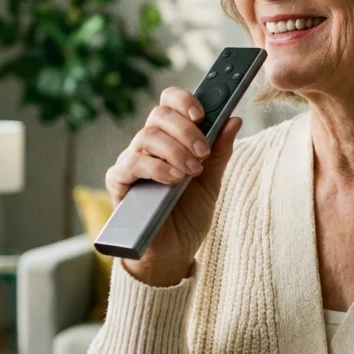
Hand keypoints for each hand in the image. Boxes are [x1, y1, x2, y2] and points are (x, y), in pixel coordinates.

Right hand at [104, 87, 242, 286]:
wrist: (174, 252)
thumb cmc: (189, 215)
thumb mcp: (211, 183)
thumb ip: (219, 152)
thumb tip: (234, 120)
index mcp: (171, 138)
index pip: (170, 104)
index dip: (183, 101)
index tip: (202, 114)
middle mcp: (148, 146)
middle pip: (158, 115)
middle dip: (185, 130)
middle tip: (203, 152)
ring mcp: (132, 162)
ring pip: (146, 136)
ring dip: (175, 150)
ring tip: (192, 170)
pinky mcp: (119, 182)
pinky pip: (132, 164)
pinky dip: (156, 167)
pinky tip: (174, 178)